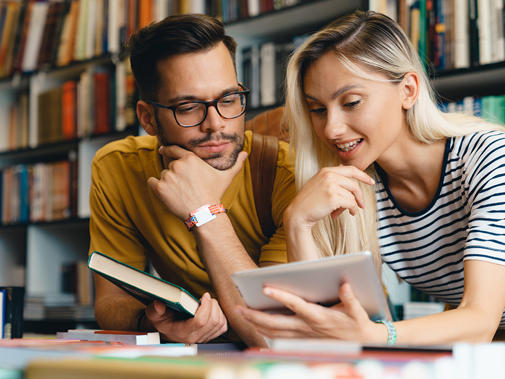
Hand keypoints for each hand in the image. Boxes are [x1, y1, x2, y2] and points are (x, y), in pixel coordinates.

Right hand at [145, 292, 227, 342]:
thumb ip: (155, 310)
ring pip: (220, 324)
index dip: (205, 306)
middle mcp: (194, 338)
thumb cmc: (162, 322)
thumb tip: (159, 304)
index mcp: (182, 332)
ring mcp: (203, 338)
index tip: (204, 296)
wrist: (165, 331)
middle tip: (207, 297)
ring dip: (218, 309)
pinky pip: (222, 327)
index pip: (200, 322)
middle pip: (213, 321)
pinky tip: (213, 309)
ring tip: (209, 302)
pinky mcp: (209, 336)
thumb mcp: (154, 315)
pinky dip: (221, 315)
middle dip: (213, 305)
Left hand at [147, 145, 247, 219]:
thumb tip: (246, 154)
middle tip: (183, 187)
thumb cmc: (214, 194)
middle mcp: (177, 164)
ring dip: (167, 183)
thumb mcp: (226, 177)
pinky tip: (165, 194)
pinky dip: (155, 187)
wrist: (204, 212)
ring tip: (179, 194)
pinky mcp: (159, 188)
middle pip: (169, 166)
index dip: (167, 149)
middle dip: (174, 175)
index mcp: (190, 158)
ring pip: (162, 176)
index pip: (174, 149)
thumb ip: (235, 164)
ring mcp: (167, 176)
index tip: (162, 150)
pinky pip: (151, 183)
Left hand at [236, 283, 383, 342]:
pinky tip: (257, 325)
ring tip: (241, 314)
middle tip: (238, 308)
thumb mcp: (357, 311)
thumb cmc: (358, 324)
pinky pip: (279, 338)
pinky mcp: (302, 341)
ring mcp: (302, 336)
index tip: (265, 288)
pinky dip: (265, 332)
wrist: (362, 343)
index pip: (295, 304)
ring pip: (273, 332)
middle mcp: (306, 328)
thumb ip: (350, 298)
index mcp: (318, 317)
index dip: (280, 296)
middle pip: (275, 322)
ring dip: (256, 323)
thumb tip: (344, 284)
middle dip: (255, 316)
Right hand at [285, 166, 374, 229]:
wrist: (298, 213)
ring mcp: (331, 186)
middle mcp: (329, 175)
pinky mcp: (333, 197)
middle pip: (354, 185)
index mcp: (326, 171)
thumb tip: (350, 181)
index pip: (350, 169)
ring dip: (350, 206)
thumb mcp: (319, 185)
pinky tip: (342, 214)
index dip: (363, 175)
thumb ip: (332, 180)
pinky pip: (350, 203)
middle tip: (361, 205)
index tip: (371, 182)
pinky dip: (350, 210)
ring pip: (352, 196)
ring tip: (342, 212)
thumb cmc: (309, 202)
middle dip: (359, 197)